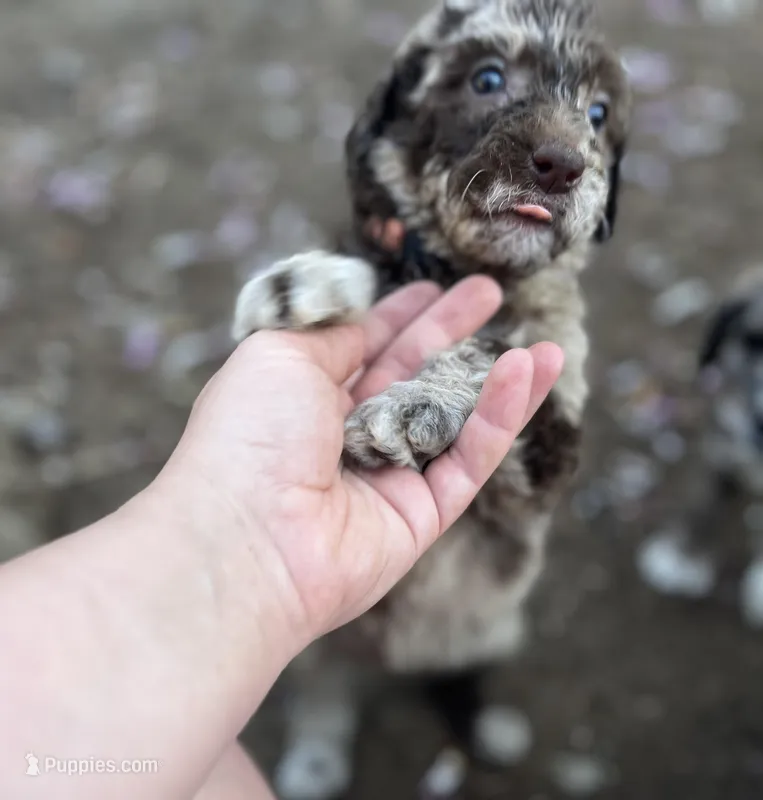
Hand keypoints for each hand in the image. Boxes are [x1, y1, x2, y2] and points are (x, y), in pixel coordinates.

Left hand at [158, 277, 562, 645]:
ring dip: (500, 379)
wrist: (246, 538)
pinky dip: (500, 416)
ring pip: (454, 418)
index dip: (400, 316)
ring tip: (545, 344)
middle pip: (416, 374)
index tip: (433, 288)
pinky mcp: (421, 515)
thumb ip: (329, 331)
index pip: (366, 347)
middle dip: (453, 333)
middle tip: (492, 294)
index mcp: (307, 395)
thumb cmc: (250, 435)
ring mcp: (386, 476)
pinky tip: (526, 371)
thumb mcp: (279, 353)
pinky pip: (469, 458)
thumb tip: (361, 318)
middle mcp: (348, 435)